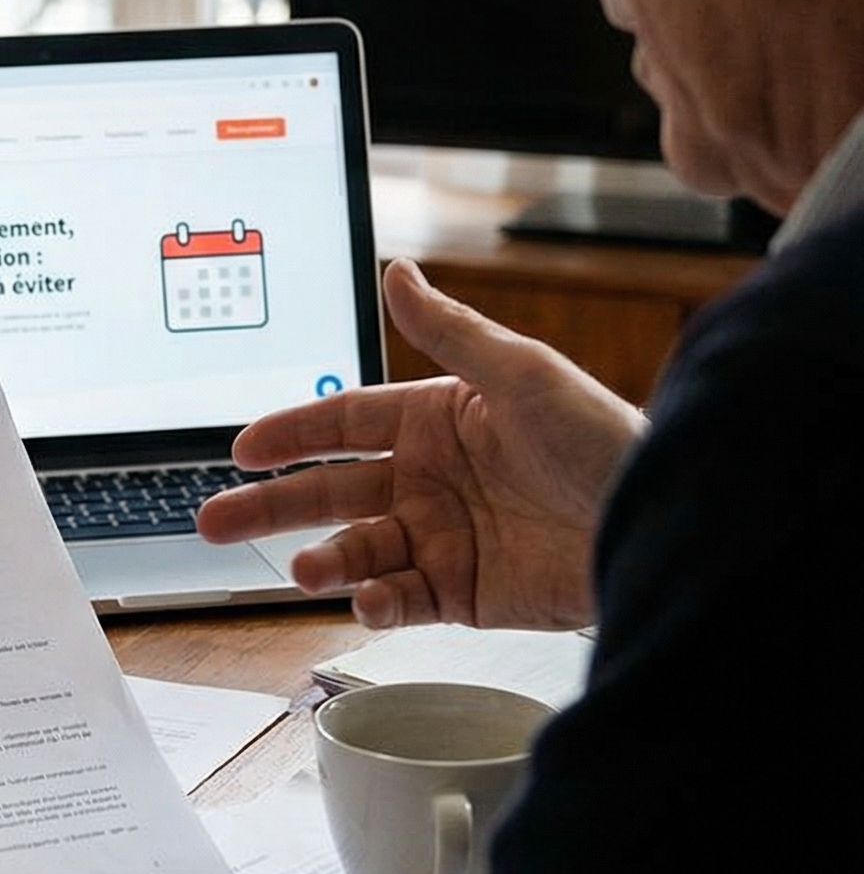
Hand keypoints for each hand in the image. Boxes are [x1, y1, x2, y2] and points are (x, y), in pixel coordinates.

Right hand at [196, 259, 645, 629]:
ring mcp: (441, 538)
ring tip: (306, 569)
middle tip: (213, 521)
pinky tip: (364, 599)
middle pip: (328, 492)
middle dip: (268, 507)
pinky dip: (374, 603)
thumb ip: (448, 329)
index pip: (342, 424)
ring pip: (355, 550)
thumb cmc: (602, 438)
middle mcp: (429, 479)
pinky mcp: (460, 593)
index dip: (289, 434)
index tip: (241, 448)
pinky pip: (398, 599)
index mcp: (436, 420)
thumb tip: (396, 270)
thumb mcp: (521, 372)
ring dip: (323, 559)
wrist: (659, 522)